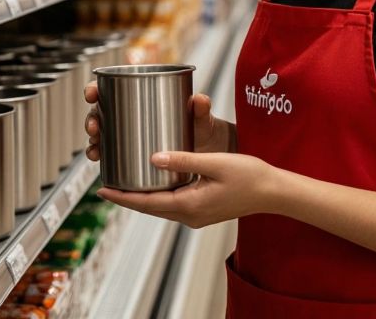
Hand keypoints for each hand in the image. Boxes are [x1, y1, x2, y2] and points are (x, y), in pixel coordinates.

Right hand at [84, 85, 234, 161]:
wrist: (206, 151)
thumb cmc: (201, 126)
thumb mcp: (201, 117)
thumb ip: (201, 108)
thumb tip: (200, 99)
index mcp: (143, 95)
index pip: (112, 86)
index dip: (96, 89)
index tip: (92, 94)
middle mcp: (132, 113)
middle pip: (101, 111)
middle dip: (91, 118)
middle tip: (95, 127)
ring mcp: (129, 132)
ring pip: (102, 133)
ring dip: (92, 139)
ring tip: (95, 148)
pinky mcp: (131, 151)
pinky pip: (109, 151)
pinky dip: (100, 154)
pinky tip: (98, 159)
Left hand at [97, 151, 279, 227]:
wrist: (272, 192)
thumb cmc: (249, 176)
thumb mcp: (215, 163)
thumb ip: (183, 159)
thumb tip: (154, 158)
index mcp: (189, 205)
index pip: (147, 203)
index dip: (123, 197)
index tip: (102, 189)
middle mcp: (190, 215)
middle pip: (149, 208)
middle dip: (127, 198)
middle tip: (106, 185)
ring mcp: (197, 216)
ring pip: (161, 207)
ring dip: (142, 198)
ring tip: (124, 185)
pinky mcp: (203, 211)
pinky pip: (173, 205)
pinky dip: (158, 197)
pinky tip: (154, 185)